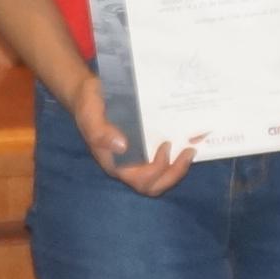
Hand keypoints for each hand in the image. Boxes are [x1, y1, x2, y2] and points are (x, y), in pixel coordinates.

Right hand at [61, 70, 194, 196]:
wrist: (89, 93)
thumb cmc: (88, 105)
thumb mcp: (90, 114)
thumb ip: (100, 132)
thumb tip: (122, 146)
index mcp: (115, 163)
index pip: (140, 180)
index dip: (157, 169)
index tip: (166, 146)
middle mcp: (128, 165)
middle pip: (154, 185)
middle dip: (174, 174)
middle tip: (188, 152)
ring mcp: (138, 158)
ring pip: (161, 178)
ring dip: (179, 168)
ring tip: (191, 149)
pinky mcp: (145, 147)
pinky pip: (164, 161)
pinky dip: (178, 156)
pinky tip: (189, 141)